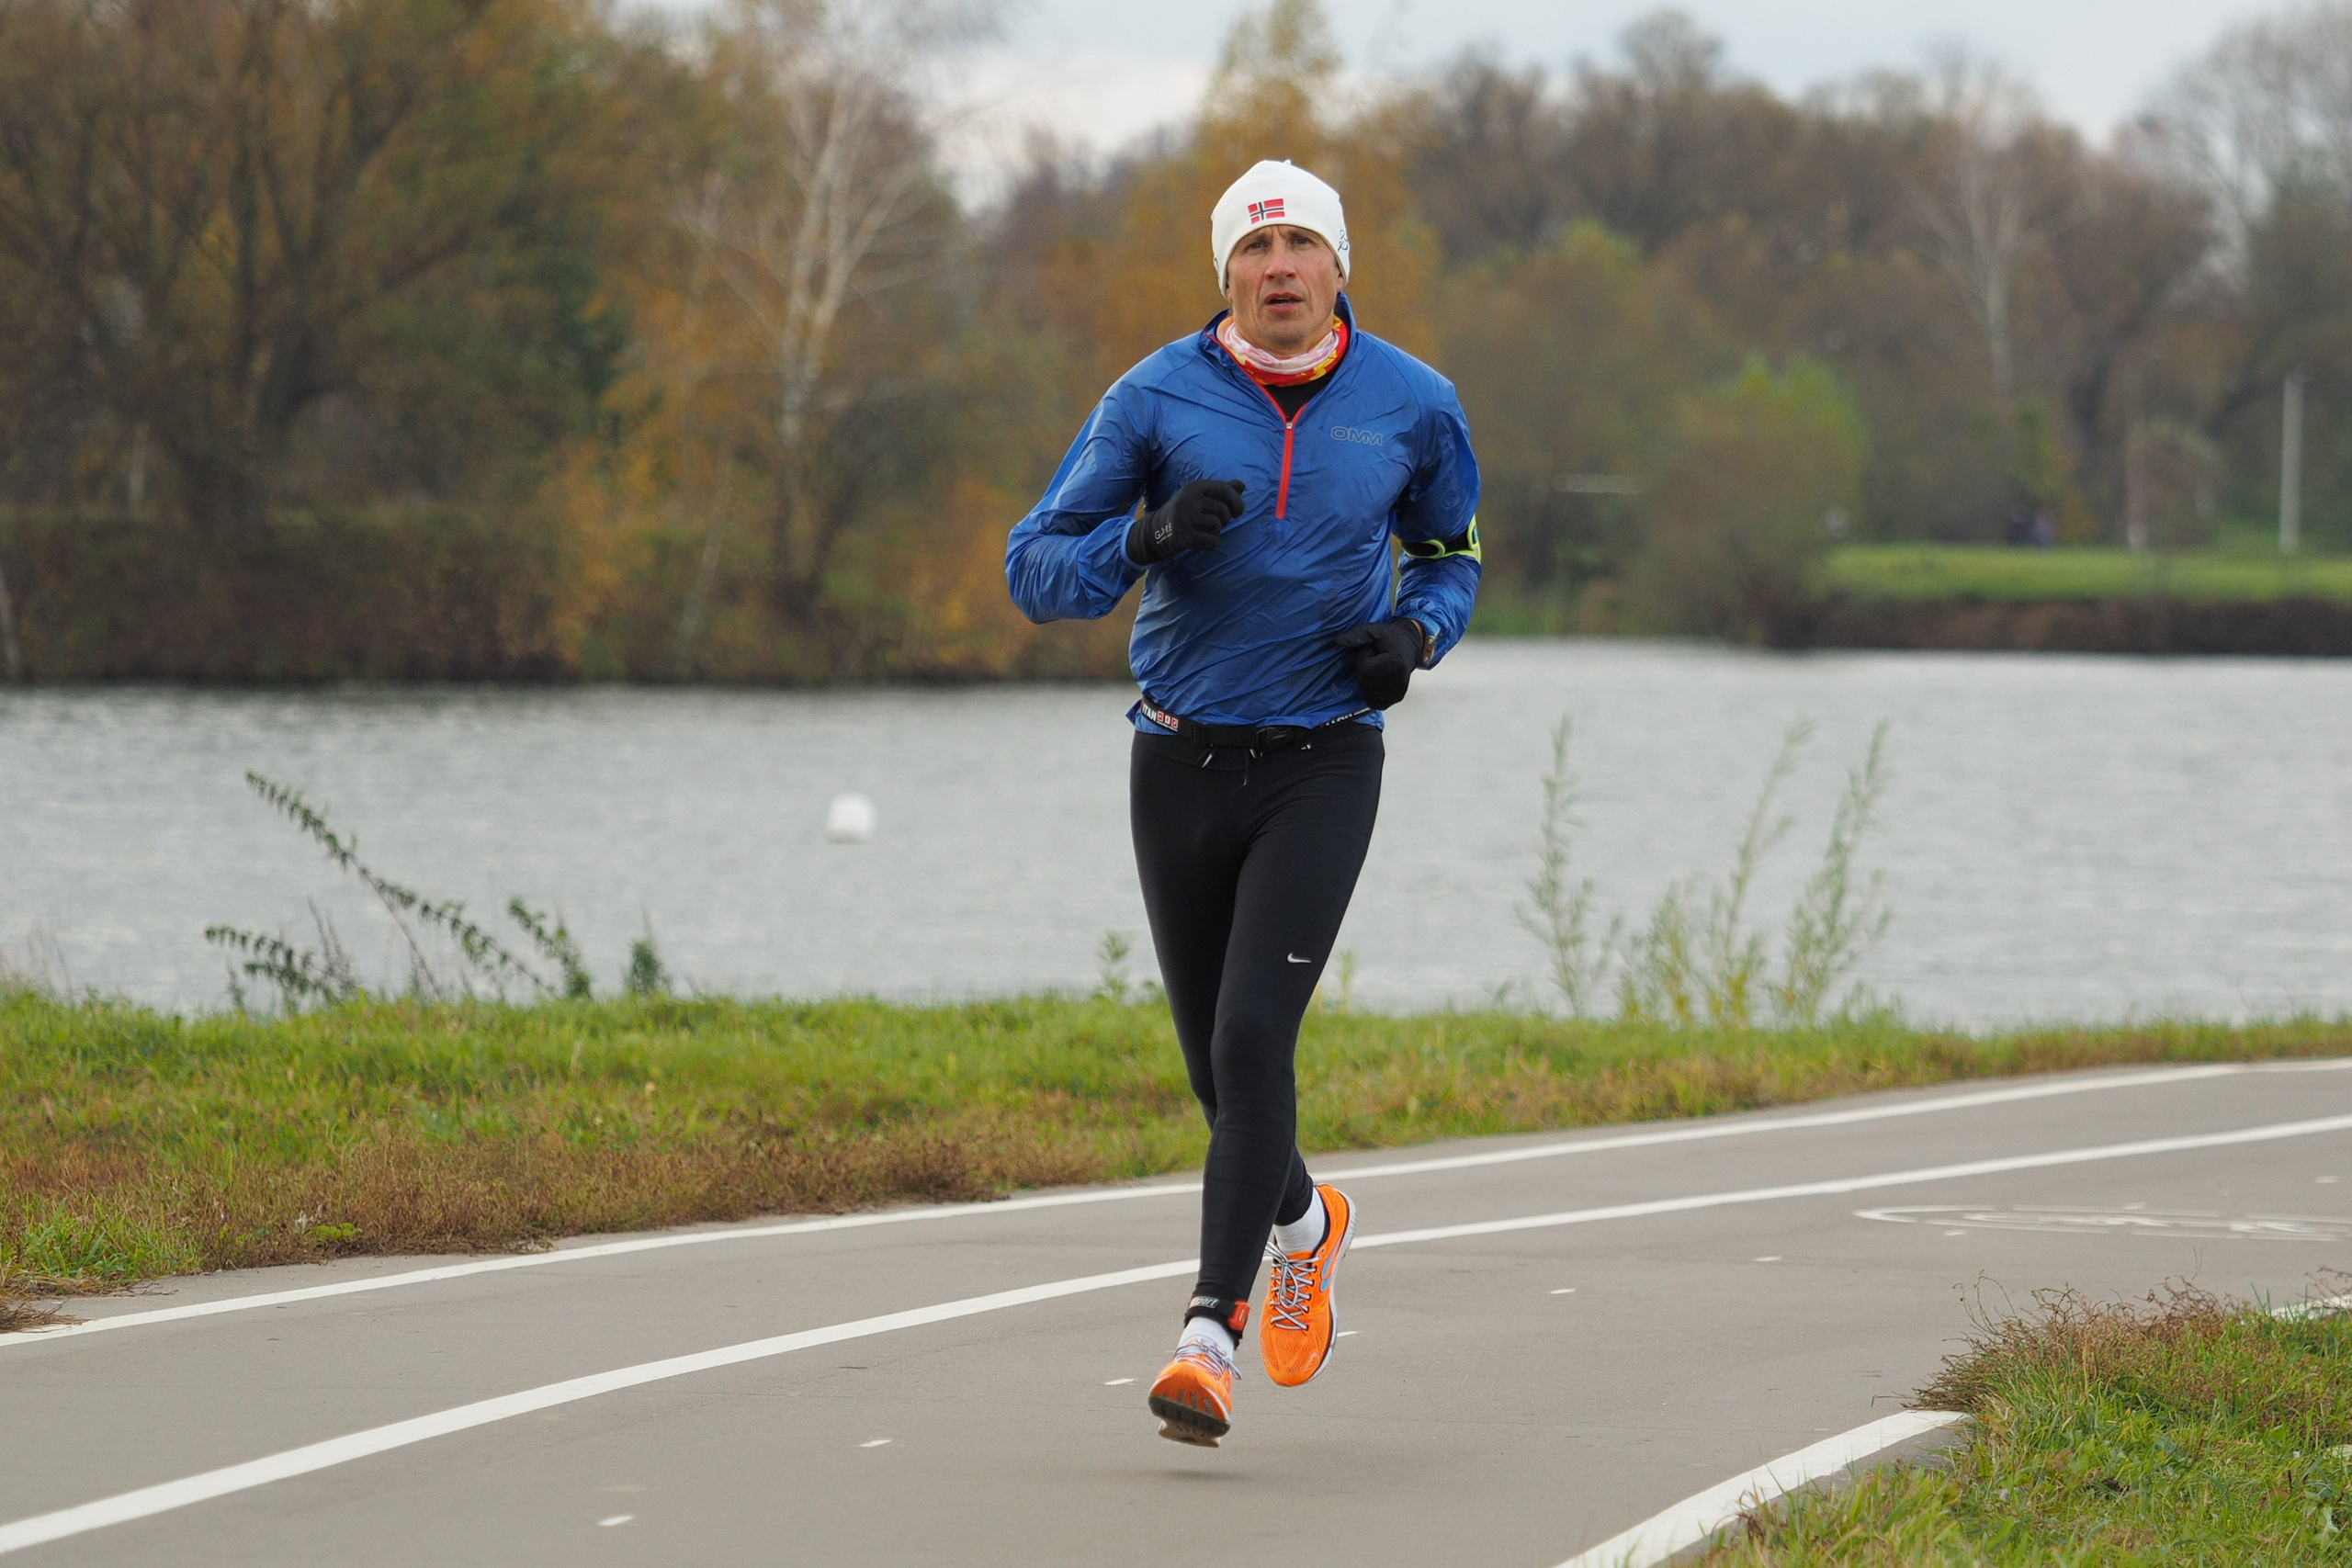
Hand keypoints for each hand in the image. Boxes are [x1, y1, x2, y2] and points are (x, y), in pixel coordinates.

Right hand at [1128, 478, 1245, 564]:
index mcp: (1194, 487)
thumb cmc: (1184, 513)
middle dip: (1224, 520)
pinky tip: (1200, 541)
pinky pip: (1212, 541)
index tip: (1237, 511)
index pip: (1225, 490)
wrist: (1154, 532)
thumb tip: (1242, 486)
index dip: (1236, 501)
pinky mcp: (1183, 537)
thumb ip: (1221, 491)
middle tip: (1214, 523)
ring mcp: (1184, 518)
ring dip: (1215, 532)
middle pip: (1224, 511)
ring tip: (1202, 530)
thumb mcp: (1199, 497)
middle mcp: (1188, 499)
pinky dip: (1211, 543)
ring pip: (1217, 527)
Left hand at [1333, 619, 1422, 708]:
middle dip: (1364, 670)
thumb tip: (1339, 641)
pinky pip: (1374, 702)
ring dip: (1367, 681)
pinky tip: (1377, 680)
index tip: (1373, 651)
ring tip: (1378, 668)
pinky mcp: (1397, 698)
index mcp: (1395, 662)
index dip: (1363, 658)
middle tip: (1375, 659)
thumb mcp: (1372, 631)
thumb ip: (1356, 636)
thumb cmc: (1388, 638)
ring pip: (1368, 693)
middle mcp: (1400, 679)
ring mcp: (1399, 691)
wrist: (1409, 646)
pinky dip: (1370, 692)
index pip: (1365, 669)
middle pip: (1365, 682)